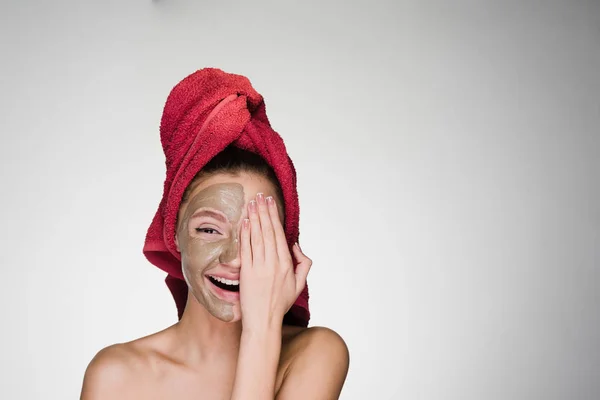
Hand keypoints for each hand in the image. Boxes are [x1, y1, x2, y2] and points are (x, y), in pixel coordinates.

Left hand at [239, 193, 310, 330]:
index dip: (274, 217)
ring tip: (251, 203)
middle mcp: (273, 263)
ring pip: (256, 237)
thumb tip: (295, 246)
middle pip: (267, 231)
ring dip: (253, 218)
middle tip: (260, 196)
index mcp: (286, 264)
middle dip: (264, 211)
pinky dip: (244, 234)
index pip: (279, 234)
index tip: (271, 203)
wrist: (263, 321)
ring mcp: (258, 267)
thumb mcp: (300, 284)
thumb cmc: (281, 303)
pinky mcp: (246, 272)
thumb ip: (303, 264)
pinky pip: (245, 249)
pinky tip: (244, 222)